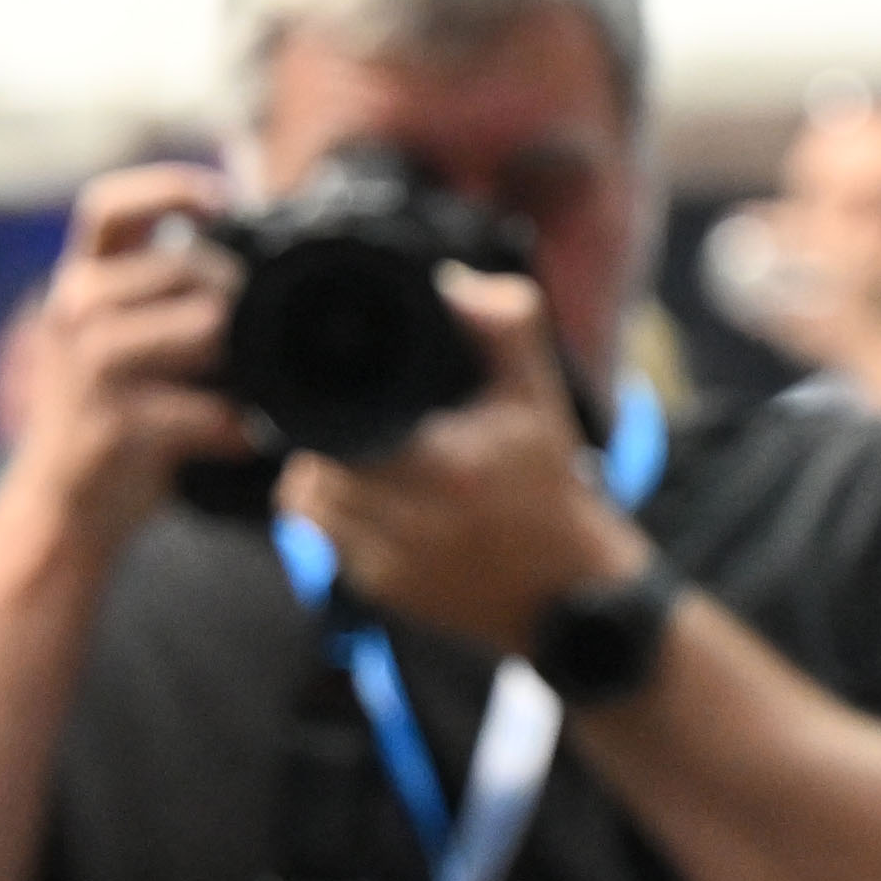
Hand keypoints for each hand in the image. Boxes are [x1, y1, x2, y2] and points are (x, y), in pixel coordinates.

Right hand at [2, 166, 260, 544]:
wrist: (58, 507)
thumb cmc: (100, 415)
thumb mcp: (104, 335)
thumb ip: (149, 286)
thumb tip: (231, 231)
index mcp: (75, 282)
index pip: (112, 205)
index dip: (172, 188)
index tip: (223, 203)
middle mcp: (74, 312)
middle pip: (189, 270)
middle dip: (233, 302)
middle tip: (241, 347)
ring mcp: (92, 368)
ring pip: (207, 329)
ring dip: (237, 365)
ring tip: (231, 393)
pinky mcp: (116, 425)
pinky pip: (212, 410)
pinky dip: (236, 429)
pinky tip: (233, 438)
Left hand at [279, 269, 645, 658]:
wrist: (571, 595)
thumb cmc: (552, 490)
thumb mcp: (539, 399)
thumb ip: (507, 327)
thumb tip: (453, 286)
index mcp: (446, 468)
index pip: (342, 428)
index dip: (333, 403)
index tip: (347, 387)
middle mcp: (411, 523)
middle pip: (315, 466)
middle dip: (324, 438)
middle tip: (349, 417)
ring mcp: (391, 565)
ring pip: (309, 507)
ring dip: (320, 478)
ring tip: (353, 454)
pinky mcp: (383, 595)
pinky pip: (326, 545)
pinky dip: (335, 518)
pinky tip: (366, 498)